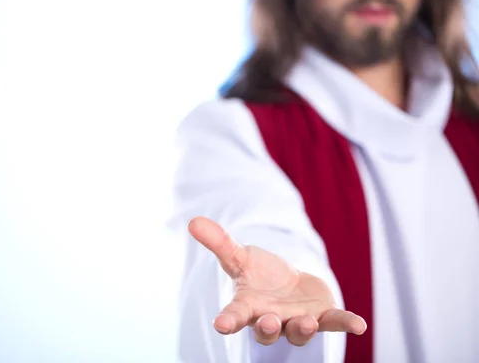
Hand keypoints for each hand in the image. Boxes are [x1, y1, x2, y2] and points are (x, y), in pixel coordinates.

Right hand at [188, 217, 365, 346]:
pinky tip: (358, 325)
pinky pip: (334, 323)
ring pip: (298, 331)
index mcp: (248, 306)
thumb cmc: (259, 275)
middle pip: (265, 330)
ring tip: (306, 321)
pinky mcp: (322, 316)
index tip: (220, 325)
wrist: (288, 286)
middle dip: (266, 328)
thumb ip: (219, 242)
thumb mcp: (239, 256)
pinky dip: (345, 324)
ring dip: (302, 328)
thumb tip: (193, 221)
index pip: (234, 315)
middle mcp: (270, 319)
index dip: (227, 320)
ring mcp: (297, 321)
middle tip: (266, 321)